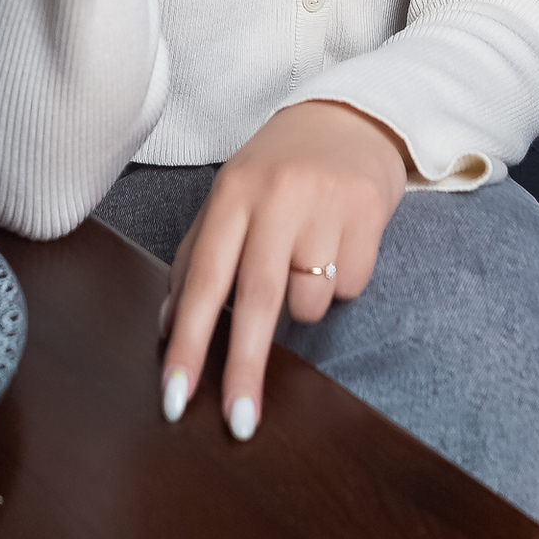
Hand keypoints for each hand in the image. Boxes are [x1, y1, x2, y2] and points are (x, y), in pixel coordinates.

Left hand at [159, 103, 407, 439]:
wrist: (350, 115)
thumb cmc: (279, 168)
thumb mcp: (231, 198)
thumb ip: (196, 257)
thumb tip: (169, 328)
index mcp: (232, 194)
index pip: (202, 280)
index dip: (188, 343)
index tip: (175, 397)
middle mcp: (276, 197)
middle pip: (256, 299)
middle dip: (244, 368)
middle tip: (239, 423)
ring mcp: (325, 204)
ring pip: (310, 301)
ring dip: (305, 303)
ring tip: (308, 256)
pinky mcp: (369, 212)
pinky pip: (351, 285)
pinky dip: (343, 279)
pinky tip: (340, 243)